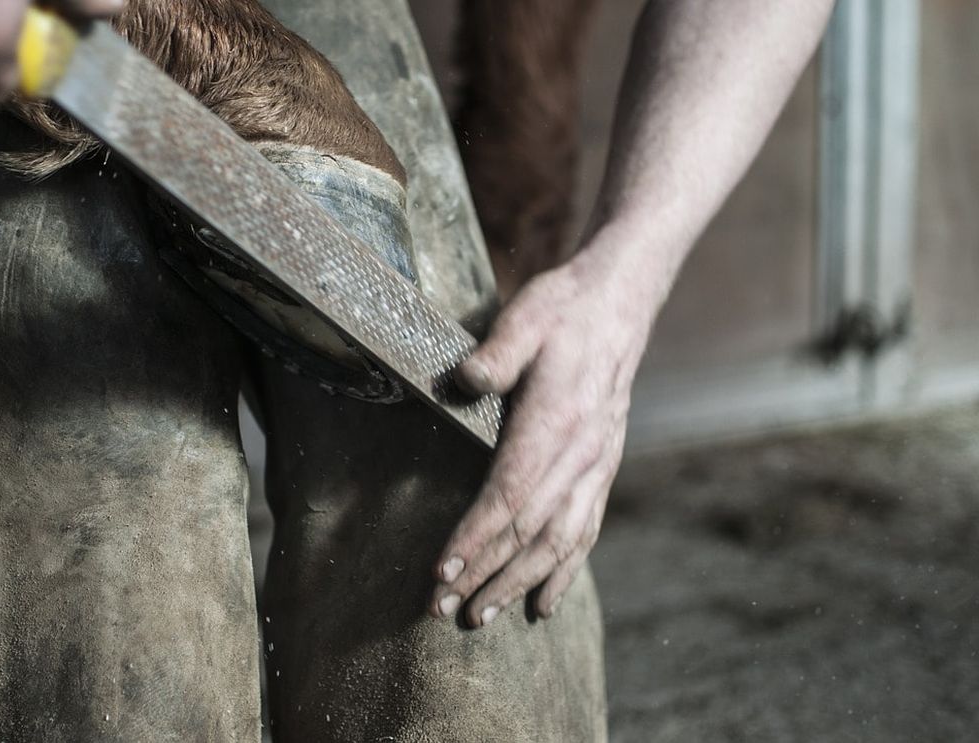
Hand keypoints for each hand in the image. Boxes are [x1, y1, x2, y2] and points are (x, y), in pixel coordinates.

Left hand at [430, 236, 657, 625]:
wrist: (620, 302)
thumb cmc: (562, 309)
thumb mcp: (524, 317)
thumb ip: (495, 353)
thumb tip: (461, 382)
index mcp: (557, 420)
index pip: (510, 494)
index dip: (476, 537)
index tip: (442, 571)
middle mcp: (582, 454)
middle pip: (531, 531)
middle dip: (486, 575)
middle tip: (443, 610)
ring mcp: (597, 465)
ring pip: (559, 542)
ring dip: (519, 584)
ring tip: (482, 617)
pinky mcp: (602, 469)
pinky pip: (584, 532)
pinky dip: (563, 573)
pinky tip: (542, 604)